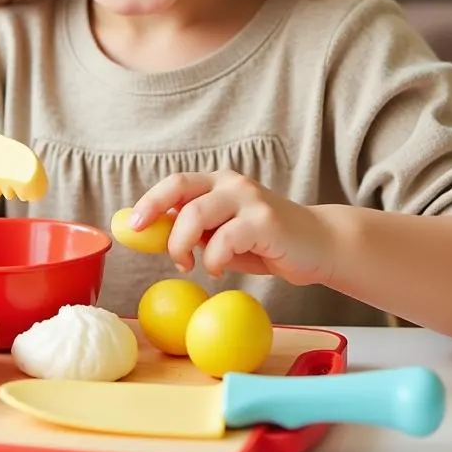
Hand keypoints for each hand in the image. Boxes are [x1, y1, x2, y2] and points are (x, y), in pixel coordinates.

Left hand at [130, 170, 333, 285]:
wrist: (318, 245)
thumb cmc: (267, 243)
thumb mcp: (225, 235)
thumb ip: (197, 230)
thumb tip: (155, 233)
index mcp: (218, 183)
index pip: (176, 183)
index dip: (150, 200)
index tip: (133, 224)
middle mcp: (231, 183)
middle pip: (181, 189)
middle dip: (155, 211)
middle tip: (147, 237)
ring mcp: (248, 199)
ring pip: (197, 215)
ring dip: (182, 245)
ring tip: (189, 264)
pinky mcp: (264, 221)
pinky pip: (224, 240)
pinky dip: (213, 259)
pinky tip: (218, 269)